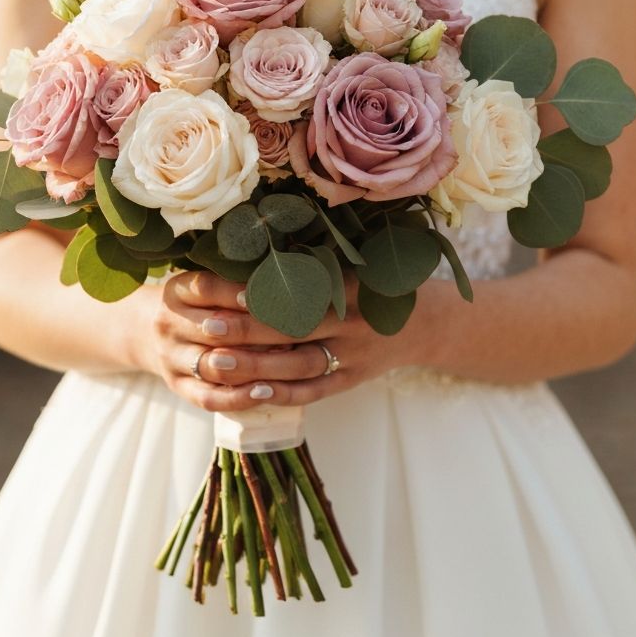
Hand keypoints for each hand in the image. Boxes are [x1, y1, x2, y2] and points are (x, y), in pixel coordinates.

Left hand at [147, 269, 418, 412]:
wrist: (426, 322)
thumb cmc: (377, 283)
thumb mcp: (356, 262)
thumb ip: (314, 258)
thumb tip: (253, 242)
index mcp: (351, 285)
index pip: (298, 288)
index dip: (263, 290)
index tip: (226, 290)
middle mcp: (353, 321)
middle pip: (296, 327)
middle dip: (250, 328)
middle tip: (209, 326)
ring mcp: (354, 355)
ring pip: (301, 364)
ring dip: (258, 365)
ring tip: (217, 362)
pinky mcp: (352, 380)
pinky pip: (315, 391)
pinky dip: (284, 394)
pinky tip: (251, 392)